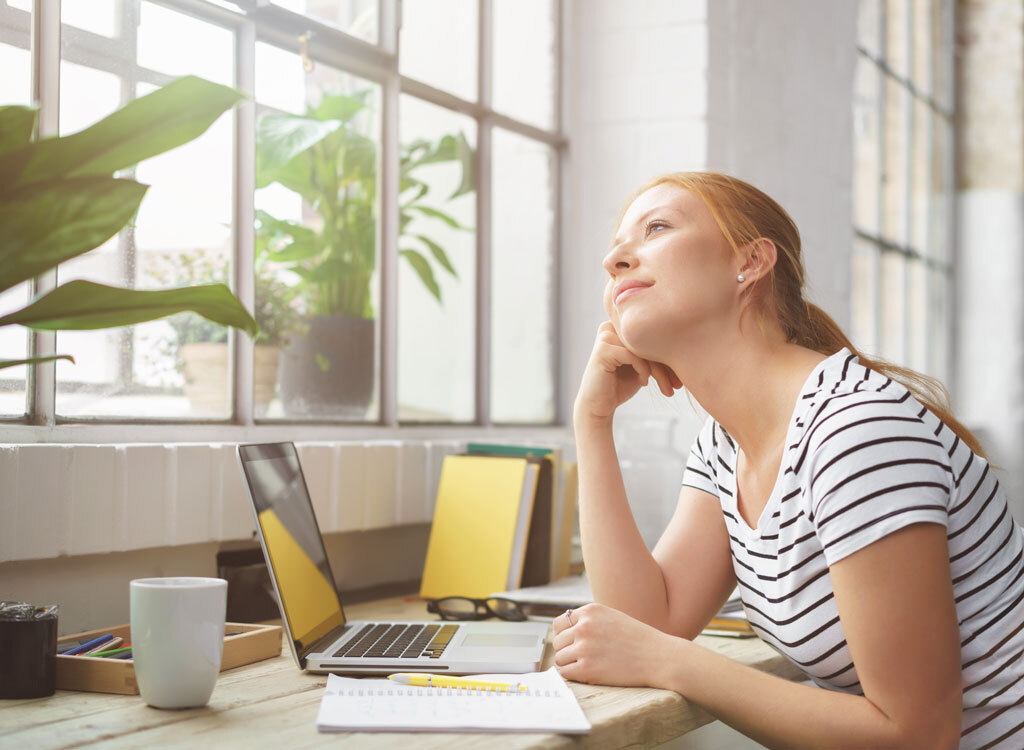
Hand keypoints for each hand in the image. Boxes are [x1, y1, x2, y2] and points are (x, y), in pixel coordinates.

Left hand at [551, 603, 676, 687]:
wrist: (658, 657)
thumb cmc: (638, 639)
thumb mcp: (612, 617)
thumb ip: (590, 620)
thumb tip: (566, 631)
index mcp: (590, 611)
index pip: (559, 623)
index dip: (564, 635)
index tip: (572, 643)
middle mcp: (584, 627)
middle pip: (558, 641)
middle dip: (567, 650)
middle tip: (582, 657)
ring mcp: (584, 648)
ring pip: (560, 658)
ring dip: (569, 663)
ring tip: (587, 665)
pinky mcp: (586, 669)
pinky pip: (564, 672)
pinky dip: (572, 675)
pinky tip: (586, 674)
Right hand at [573, 322, 681, 424]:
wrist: (599, 406)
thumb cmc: (621, 385)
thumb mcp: (642, 366)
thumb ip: (654, 352)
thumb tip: (686, 343)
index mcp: (620, 327)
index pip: (652, 336)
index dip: (669, 355)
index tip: (680, 378)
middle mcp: (611, 327)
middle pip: (649, 340)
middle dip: (667, 364)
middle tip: (677, 385)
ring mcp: (605, 336)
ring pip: (643, 348)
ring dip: (659, 371)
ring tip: (666, 388)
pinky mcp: (603, 349)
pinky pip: (633, 355)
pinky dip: (643, 370)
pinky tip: (643, 383)